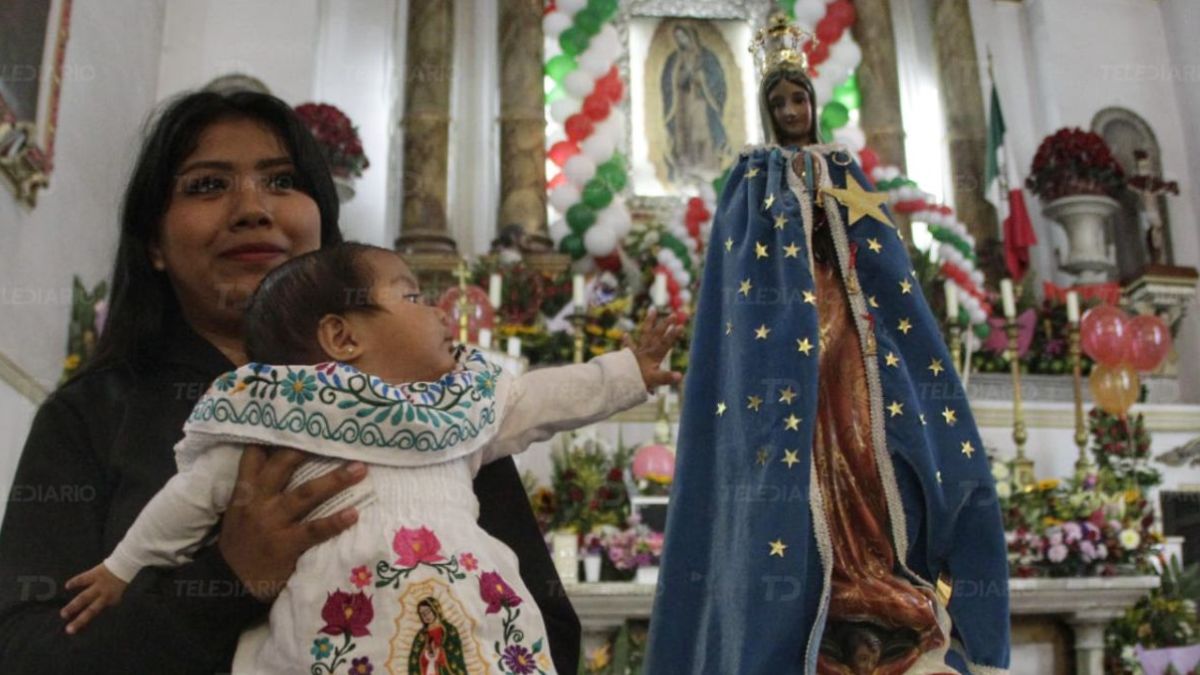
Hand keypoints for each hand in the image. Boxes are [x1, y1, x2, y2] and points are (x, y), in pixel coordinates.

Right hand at [61, 564, 127, 633]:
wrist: (124, 564)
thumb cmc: (119, 580)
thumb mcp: (117, 594)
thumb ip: (109, 601)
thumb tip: (103, 609)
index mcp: (110, 600)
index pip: (97, 613)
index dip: (87, 621)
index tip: (76, 630)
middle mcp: (104, 595)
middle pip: (91, 610)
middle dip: (80, 621)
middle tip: (69, 630)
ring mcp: (99, 585)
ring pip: (84, 597)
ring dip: (73, 606)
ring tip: (63, 614)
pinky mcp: (94, 574)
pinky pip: (83, 578)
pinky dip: (75, 582)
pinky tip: (67, 586)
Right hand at [218, 445, 366, 600]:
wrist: (227, 584)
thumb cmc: (241, 544)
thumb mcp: (238, 511)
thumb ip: (255, 488)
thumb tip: (279, 458)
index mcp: (245, 492)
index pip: (254, 456)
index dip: (273, 436)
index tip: (297, 417)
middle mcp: (258, 503)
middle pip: (284, 466)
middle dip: (309, 448)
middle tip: (336, 434)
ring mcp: (272, 524)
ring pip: (306, 494)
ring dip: (335, 480)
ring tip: (359, 468)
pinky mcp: (286, 546)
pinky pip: (314, 530)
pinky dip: (335, 521)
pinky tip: (354, 513)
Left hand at [622, 308, 683, 389]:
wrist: (616, 381)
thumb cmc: (637, 381)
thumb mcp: (654, 380)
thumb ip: (667, 377)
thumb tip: (680, 376)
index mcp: (653, 356)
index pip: (665, 343)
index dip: (673, 335)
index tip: (680, 326)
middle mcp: (645, 350)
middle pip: (657, 334)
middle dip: (665, 324)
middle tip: (674, 315)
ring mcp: (637, 351)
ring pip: (645, 333)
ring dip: (649, 322)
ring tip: (652, 309)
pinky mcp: (628, 356)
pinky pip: (628, 347)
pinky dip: (626, 341)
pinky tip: (625, 334)